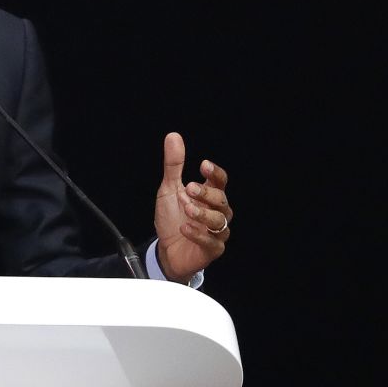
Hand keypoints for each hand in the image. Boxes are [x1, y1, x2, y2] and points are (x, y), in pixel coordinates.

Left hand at [154, 132, 232, 282]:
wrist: (166, 250)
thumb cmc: (172, 218)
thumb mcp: (169, 189)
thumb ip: (173, 165)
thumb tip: (173, 136)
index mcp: (209, 195)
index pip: (220, 181)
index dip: (215, 173)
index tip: (203, 165)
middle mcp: (217, 212)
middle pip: (222, 200)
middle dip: (207, 193)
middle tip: (189, 188)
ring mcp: (216, 232)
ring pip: (220, 221)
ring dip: (203, 213)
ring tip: (187, 208)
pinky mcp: (212, 250)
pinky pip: (211, 242)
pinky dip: (198, 234)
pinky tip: (184, 228)